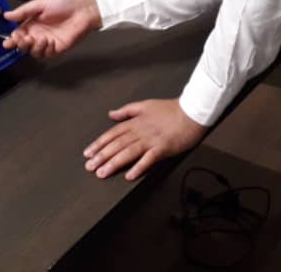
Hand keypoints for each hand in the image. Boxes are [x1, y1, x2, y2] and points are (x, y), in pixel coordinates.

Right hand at [2, 0, 99, 57]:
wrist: (83, 8)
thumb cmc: (64, 2)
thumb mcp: (41, 3)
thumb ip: (24, 11)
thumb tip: (7, 15)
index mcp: (33, 23)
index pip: (18, 34)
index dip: (12, 38)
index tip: (8, 41)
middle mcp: (39, 33)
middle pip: (24, 45)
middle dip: (20, 44)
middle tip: (22, 39)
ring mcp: (48, 42)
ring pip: (33, 51)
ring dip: (32, 47)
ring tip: (36, 39)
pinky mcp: (58, 47)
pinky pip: (47, 54)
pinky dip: (44, 49)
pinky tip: (47, 41)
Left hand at [83, 98, 207, 180]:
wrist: (192, 112)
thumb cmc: (171, 109)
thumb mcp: (146, 105)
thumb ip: (127, 110)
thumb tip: (111, 114)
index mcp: (136, 121)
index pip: (113, 133)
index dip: (99, 143)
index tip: (88, 153)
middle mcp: (141, 131)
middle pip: (117, 144)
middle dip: (102, 156)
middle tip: (89, 167)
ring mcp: (151, 140)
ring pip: (128, 152)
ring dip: (114, 163)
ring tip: (102, 173)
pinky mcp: (163, 148)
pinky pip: (149, 159)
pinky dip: (139, 167)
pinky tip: (129, 176)